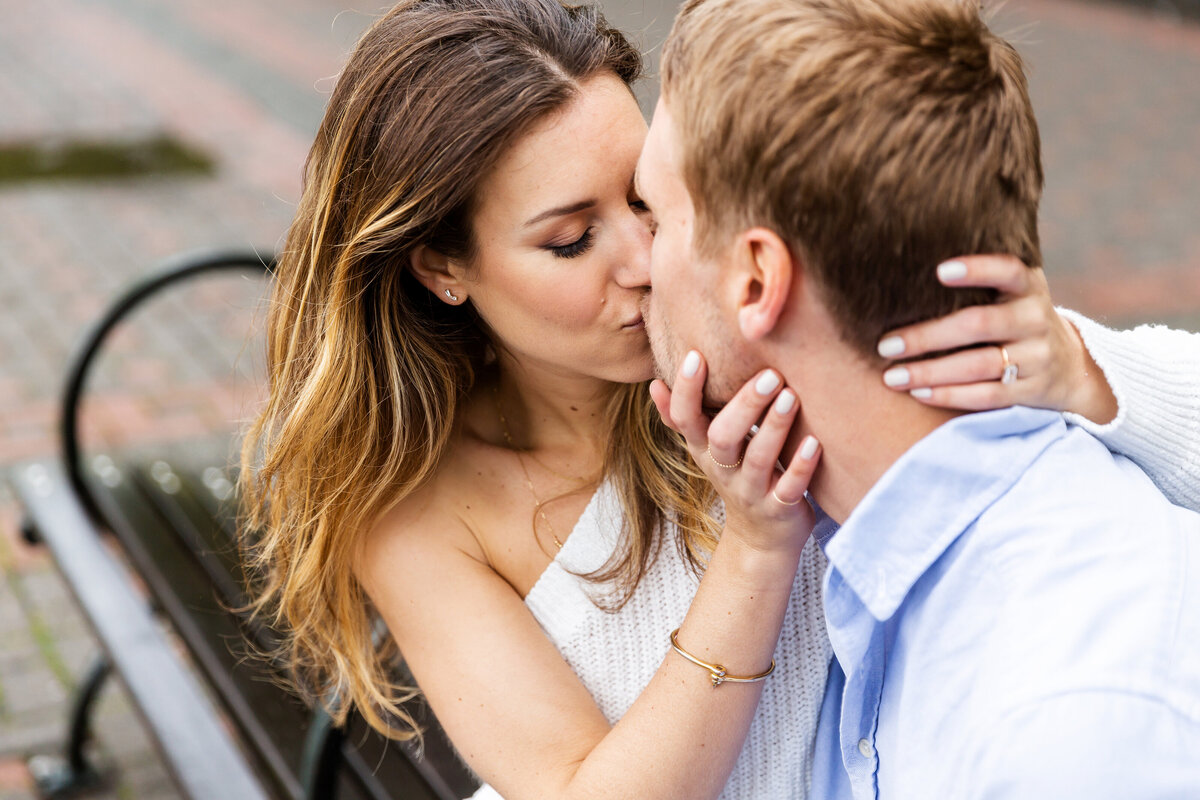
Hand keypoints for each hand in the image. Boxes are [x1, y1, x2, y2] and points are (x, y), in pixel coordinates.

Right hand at [649, 351, 819, 552]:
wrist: (760, 538)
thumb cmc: (737, 477)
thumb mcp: (706, 450)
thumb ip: (683, 417)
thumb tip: (654, 384)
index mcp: (704, 450)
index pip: (684, 419)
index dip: (686, 390)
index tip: (697, 355)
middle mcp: (724, 470)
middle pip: (723, 437)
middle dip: (744, 405)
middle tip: (770, 374)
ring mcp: (752, 492)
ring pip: (758, 460)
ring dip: (773, 427)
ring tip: (791, 396)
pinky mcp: (780, 509)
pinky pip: (790, 489)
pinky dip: (801, 467)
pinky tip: (814, 442)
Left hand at [876, 255, 1117, 422]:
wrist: (1068, 366)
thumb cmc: (1015, 317)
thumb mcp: (1011, 292)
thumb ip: (979, 278)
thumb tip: (907, 260)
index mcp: (1028, 287)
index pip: (1007, 270)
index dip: (977, 269)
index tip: (940, 270)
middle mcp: (1035, 319)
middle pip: (978, 325)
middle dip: (927, 336)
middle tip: (885, 344)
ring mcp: (1036, 357)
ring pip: (978, 365)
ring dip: (930, 372)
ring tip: (891, 376)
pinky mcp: (1031, 391)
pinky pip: (987, 395)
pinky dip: (949, 395)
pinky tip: (918, 393)